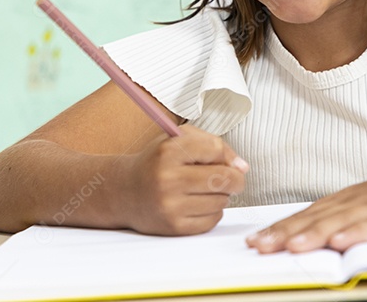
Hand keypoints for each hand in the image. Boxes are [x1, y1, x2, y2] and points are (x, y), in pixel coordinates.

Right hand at [122, 125, 247, 235]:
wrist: (124, 192)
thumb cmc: (157, 162)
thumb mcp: (179, 141)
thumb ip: (214, 145)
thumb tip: (242, 168)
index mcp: (169, 150)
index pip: (215, 149)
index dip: (226, 155)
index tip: (224, 161)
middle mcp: (168, 178)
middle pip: (224, 178)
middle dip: (235, 179)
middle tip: (231, 179)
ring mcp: (170, 205)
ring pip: (221, 200)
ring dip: (221, 196)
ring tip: (205, 190)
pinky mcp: (173, 226)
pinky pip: (212, 220)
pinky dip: (213, 212)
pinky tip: (198, 204)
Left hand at [246, 158, 366, 252]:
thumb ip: (343, 219)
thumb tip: (310, 235)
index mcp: (348, 199)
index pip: (307, 215)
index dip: (280, 228)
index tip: (255, 240)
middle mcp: (357, 200)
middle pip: (316, 218)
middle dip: (285, 233)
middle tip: (260, 246)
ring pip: (341, 221)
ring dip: (314, 233)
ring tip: (291, 245)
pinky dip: (358, 233)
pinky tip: (341, 242)